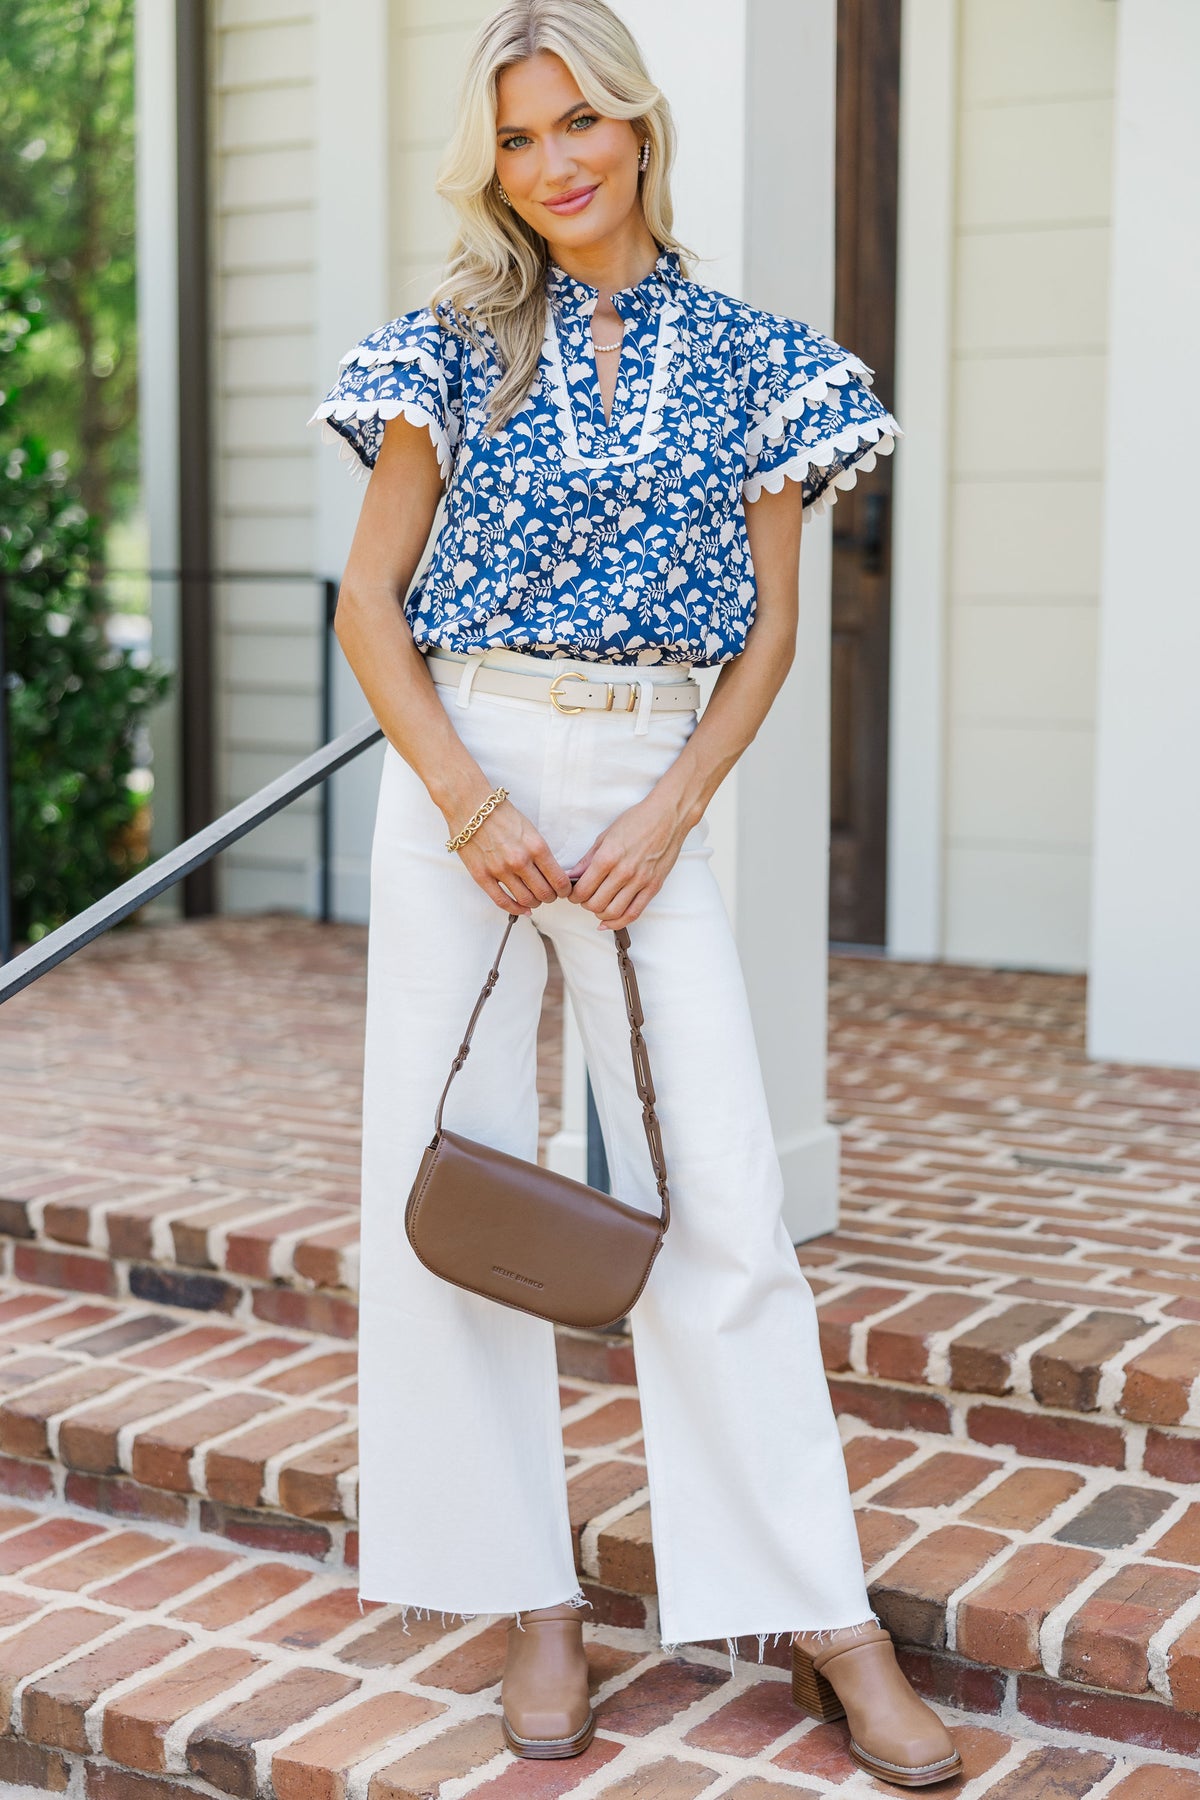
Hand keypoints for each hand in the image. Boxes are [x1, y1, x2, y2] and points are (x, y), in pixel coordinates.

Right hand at [454, 798, 572, 914]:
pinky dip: (515, 909)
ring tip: (534, 898)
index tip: (563, 891)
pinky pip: (502, 901)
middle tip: (549, 895)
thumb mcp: (530, 829)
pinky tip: (521, 909)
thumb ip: (540, 852)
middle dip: (550, 897)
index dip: (564, 890)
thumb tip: (552, 874)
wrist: (470, 805)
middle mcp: (520, 860)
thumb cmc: (500, 814)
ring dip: (534, 903)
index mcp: (536, 847)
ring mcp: (500, 870)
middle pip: (544, 893)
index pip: (559, 880)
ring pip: (526, 900)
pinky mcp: (482, 876)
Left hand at [566, 792, 689, 929]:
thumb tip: (571, 876)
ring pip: (613, 912)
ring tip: (598, 905)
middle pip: (595, 904)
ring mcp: (640, 881)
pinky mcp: (653, 887)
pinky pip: (633, 913)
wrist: (668, 816)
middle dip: (585, 904)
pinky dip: (618, 922)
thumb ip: (587, 860)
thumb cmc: (637, 821)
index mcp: (608, 857)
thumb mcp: (605, 836)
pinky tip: (609, 921)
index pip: (583, 890)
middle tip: (584, 898)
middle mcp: (623, 872)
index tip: (573, 893)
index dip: (573, 896)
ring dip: (600, 913)